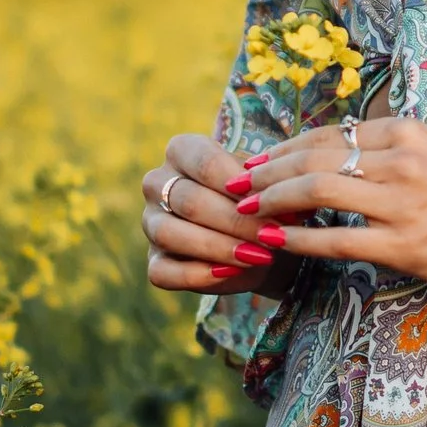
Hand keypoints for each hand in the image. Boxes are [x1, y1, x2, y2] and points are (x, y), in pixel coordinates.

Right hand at [141, 132, 287, 296]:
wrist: (259, 241)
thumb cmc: (258, 201)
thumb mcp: (264, 186)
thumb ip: (264, 187)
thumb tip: (277, 196)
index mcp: (181, 151)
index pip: (206, 163)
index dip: (242, 185)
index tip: (275, 201)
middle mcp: (157, 183)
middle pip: (190, 201)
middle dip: (236, 221)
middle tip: (273, 235)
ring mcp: (150, 222)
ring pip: (170, 234)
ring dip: (219, 247)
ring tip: (258, 255)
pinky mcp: (154, 261)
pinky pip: (164, 272)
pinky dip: (199, 275)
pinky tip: (233, 272)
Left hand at [238, 116, 426, 291]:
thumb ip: (383, 151)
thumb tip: (327, 154)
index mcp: (403, 132)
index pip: (325, 134)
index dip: (282, 149)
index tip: (255, 161)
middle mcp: (400, 160)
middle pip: (313, 157)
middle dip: (266, 171)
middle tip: (236, 184)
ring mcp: (402, 203)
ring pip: (318, 190)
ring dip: (274, 199)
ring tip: (248, 210)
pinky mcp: (404, 244)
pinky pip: (337, 239)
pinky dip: (300, 238)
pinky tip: (276, 241)